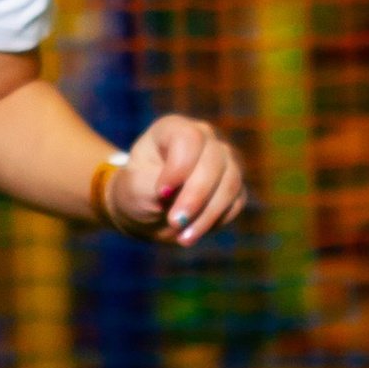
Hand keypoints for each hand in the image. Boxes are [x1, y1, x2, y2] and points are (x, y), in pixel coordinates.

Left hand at [107, 113, 242, 246]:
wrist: (146, 209)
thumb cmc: (135, 192)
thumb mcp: (133, 188)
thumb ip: (151, 186)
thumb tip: (173, 194)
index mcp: (174, 129)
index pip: (189, 139)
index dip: (180, 167)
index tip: (162, 193)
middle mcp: (204, 138)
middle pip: (214, 161)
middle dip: (195, 196)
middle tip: (175, 222)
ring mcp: (223, 160)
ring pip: (230, 183)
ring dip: (208, 214)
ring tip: (183, 238)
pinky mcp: (233, 185)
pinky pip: (236, 202)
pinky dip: (217, 220)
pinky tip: (194, 232)